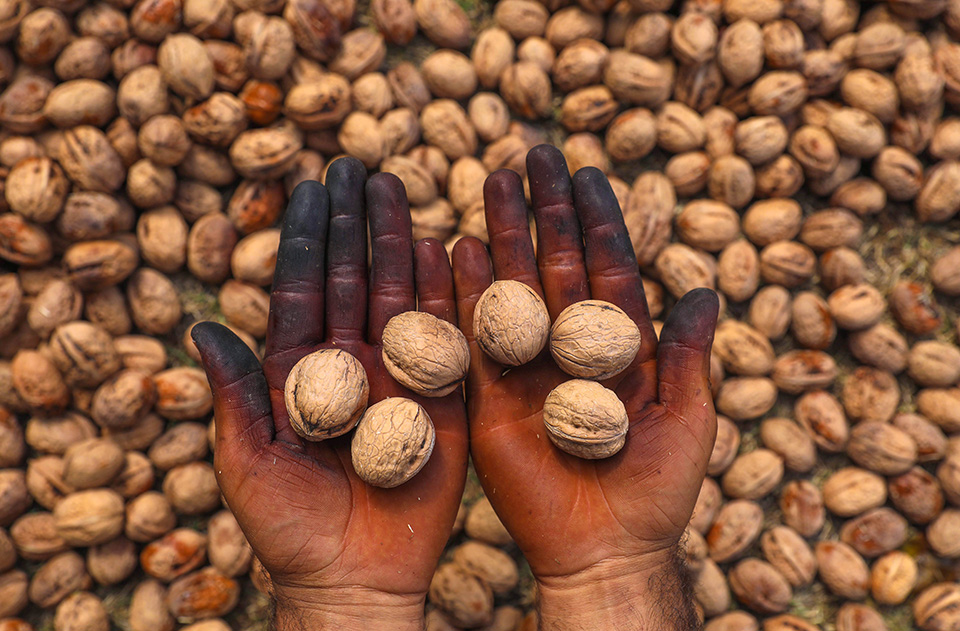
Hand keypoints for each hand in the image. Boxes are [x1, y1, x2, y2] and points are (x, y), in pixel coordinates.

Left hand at [193, 158, 467, 630]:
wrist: (353, 579)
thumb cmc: (288, 529)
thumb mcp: (248, 460)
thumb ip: (236, 392)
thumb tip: (202, 325)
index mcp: (300, 373)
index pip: (304, 290)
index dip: (307, 238)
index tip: (311, 186)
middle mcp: (349, 365)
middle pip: (354, 279)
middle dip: (354, 223)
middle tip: (356, 166)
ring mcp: (396, 378)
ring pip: (398, 297)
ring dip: (397, 241)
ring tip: (396, 187)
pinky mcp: (441, 402)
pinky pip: (444, 341)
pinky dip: (444, 295)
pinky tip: (442, 247)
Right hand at [451, 146, 718, 630]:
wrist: (604, 549)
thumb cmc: (656, 490)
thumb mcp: (688, 416)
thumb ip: (686, 352)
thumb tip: (705, 287)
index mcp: (618, 349)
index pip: (605, 269)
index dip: (595, 221)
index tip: (584, 173)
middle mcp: (568, 349)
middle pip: (553, 266)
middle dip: (543, 212)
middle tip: (530, 157)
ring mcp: (527, 369)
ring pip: (512, 290)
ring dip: (502, 236)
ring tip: (491, 183)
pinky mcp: (490, 397)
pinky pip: (475, 338)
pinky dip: (466, 293)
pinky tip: (458, 246)